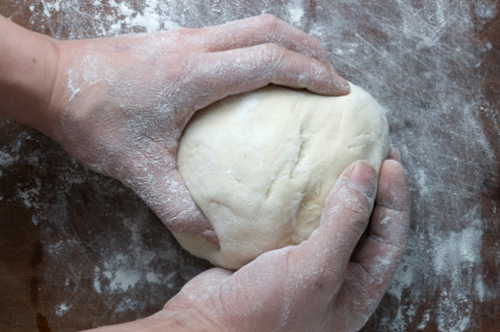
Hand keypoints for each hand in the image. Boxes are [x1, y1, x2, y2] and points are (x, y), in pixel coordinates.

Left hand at [43, 15, 348, 242]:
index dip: (312, 73)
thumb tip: (210, 238)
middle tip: (332, 78)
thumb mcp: (138, 169)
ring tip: (306, 69)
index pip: (271, 61)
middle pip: (271, 30)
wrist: (50, 80)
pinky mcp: (176, 40)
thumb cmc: (92, 118)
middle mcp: (197, 46)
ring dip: (286, 42)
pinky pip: (232, 33)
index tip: (339, 90)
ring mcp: (186, 38)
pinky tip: (258, 70)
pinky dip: (259, 45)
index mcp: (197, 74)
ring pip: (252, 25)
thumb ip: (178, 207)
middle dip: (310, 50)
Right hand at [86, 154, 409, 331]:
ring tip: (336, 155)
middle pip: (363, 225)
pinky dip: (299, 197)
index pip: (389, 237)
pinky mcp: (274, 253)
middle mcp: (334, 276)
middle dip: (369, 189)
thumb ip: (344, 223)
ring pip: (328, 219)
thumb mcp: (317, 270)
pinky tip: (294, 175)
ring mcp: (303, 264)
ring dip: (334, 189)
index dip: (394, 198)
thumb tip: (365, 172)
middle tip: (368, 150)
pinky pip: (295, 219)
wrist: (209, 329)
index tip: (389, 160)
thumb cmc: (268, 313)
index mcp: (357, 289)